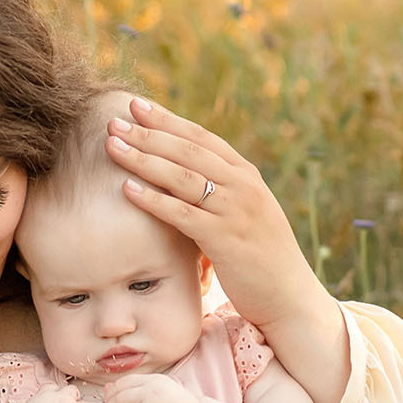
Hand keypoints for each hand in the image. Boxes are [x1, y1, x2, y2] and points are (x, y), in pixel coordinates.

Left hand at [103, 94, 351, 402]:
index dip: (168, 120)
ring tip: (112, 146)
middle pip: (187, 151)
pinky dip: (154, 200)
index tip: (137, 105)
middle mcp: (243, 187)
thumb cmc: (260, 258)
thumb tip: (180, 178)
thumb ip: (219, 193)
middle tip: (114, 119)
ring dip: (144, 159)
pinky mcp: (226, 240)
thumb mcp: (244, 214)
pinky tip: (127, 190)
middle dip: (148, 132)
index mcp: (246, 176)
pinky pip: (183, 214)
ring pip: (182, 177)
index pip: (201, 138)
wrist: (290, 298)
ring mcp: (236, 212)